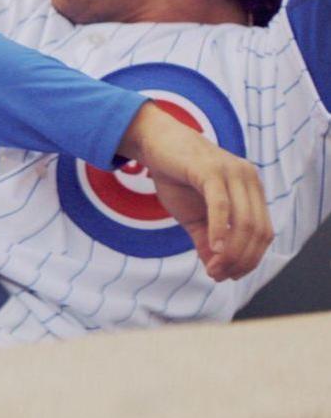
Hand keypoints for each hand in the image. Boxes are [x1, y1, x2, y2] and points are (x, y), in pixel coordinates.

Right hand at [121, 103, 272, 280]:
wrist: (154, 142)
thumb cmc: (175, 176)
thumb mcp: (193, 215)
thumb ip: (207, 240)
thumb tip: (216, 270)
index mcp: (251, 189)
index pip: (263, 233)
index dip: (249, 259)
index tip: (226, 275)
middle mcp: (249, 179)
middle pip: (258, 231)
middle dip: (240, 259)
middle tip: (217, 274)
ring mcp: (233, 173)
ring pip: (244, 222)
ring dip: (231, 252)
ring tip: (213, 267)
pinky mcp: (212, 170)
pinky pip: (222, 206)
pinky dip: (220, 231)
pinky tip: (212, 249)